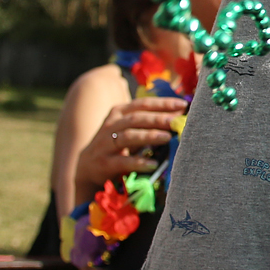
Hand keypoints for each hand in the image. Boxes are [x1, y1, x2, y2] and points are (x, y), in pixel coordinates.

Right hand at [72, 97, 187, 199]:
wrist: (87, 166)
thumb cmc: (116, 144)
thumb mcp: (130, 129)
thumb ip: (150, 121)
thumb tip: (179, 114)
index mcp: (119, 113)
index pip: (142, 104)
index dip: (162, 103)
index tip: (182, 104)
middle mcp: (111, 125)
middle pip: (136, 118)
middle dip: (158, 119)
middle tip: (176, 122)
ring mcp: (106, 143)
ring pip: (129, 136)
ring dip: (149, 136)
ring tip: (167, 137)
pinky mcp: (105, 162)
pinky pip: (123, 161)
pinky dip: (138, 162)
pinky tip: (153, 164)